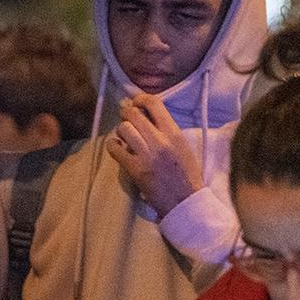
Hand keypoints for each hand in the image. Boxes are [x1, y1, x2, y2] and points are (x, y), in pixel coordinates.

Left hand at [107, 95, 202, 215]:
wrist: (184, 200)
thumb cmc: (187, 174)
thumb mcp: (183, 146)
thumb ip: (168, 131)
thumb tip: (148, 118)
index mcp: (174, 133)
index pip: (154, 104)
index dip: (140, 99)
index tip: (137, 102)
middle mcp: (159, 140)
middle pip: (133, 114)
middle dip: (126, 112)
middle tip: (126, 117)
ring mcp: (146, 154)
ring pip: (123, 129)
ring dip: (121, 130)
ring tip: (125, 136)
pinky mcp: (134, 168)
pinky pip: (115, 149)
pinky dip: (113, 145)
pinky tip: (117, 147)